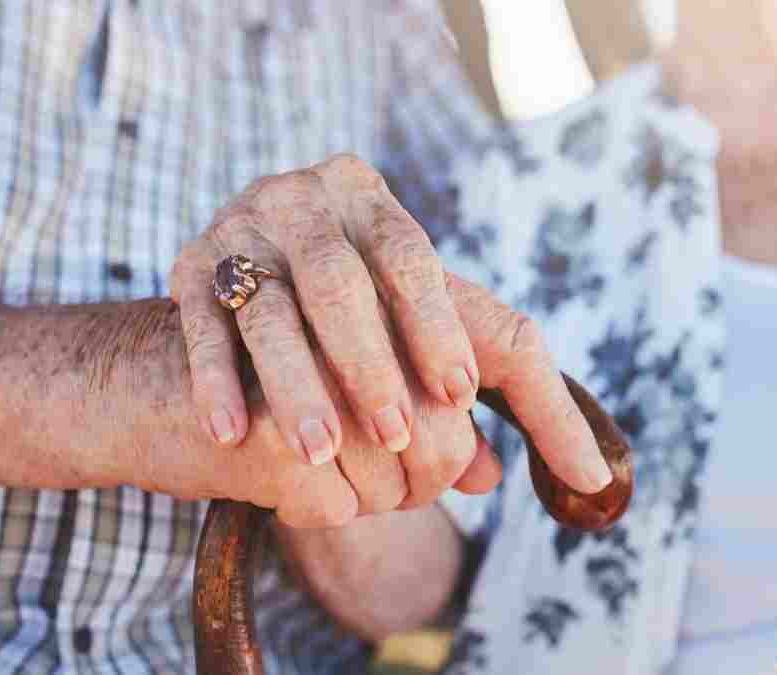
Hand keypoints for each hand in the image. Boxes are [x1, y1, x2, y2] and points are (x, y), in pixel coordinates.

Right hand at [167, 154, 610, 520]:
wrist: (260, 269)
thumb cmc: (375, 309)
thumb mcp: (442, 327)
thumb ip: (512, 388)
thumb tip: (587, 476)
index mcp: (375, 202)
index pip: (412, 257)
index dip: (433, 323)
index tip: (456, 392)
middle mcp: (306, 201)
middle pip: (336, 281)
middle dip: (367, 363)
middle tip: (392, 438)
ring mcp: (242, 229)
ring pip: (264, 307)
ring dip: (293, 384)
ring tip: (316, 453)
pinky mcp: (189, 266)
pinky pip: (198, 325)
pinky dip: (215, 381)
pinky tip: (230, 437)